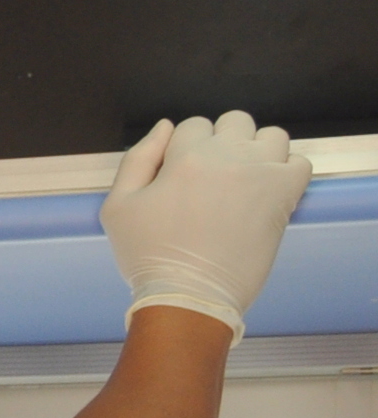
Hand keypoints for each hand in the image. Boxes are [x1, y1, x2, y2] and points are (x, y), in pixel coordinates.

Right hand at [101, 110, 309, 334]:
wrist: (189, 296)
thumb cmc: (149, 256)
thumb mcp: (117, 207)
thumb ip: (137, 160)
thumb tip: (165, 127)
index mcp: (185, 157)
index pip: (193, 125)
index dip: (185, 148)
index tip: (182, 174)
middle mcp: (228, 157)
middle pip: (235, 122)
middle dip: (223, 142)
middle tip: (213, 176)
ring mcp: (261, 173)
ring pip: (271, 136)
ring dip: (258, 151)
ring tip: (244, 180)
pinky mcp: (285, 195)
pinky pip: (299, 163)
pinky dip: (287, 171)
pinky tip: (267, 192)